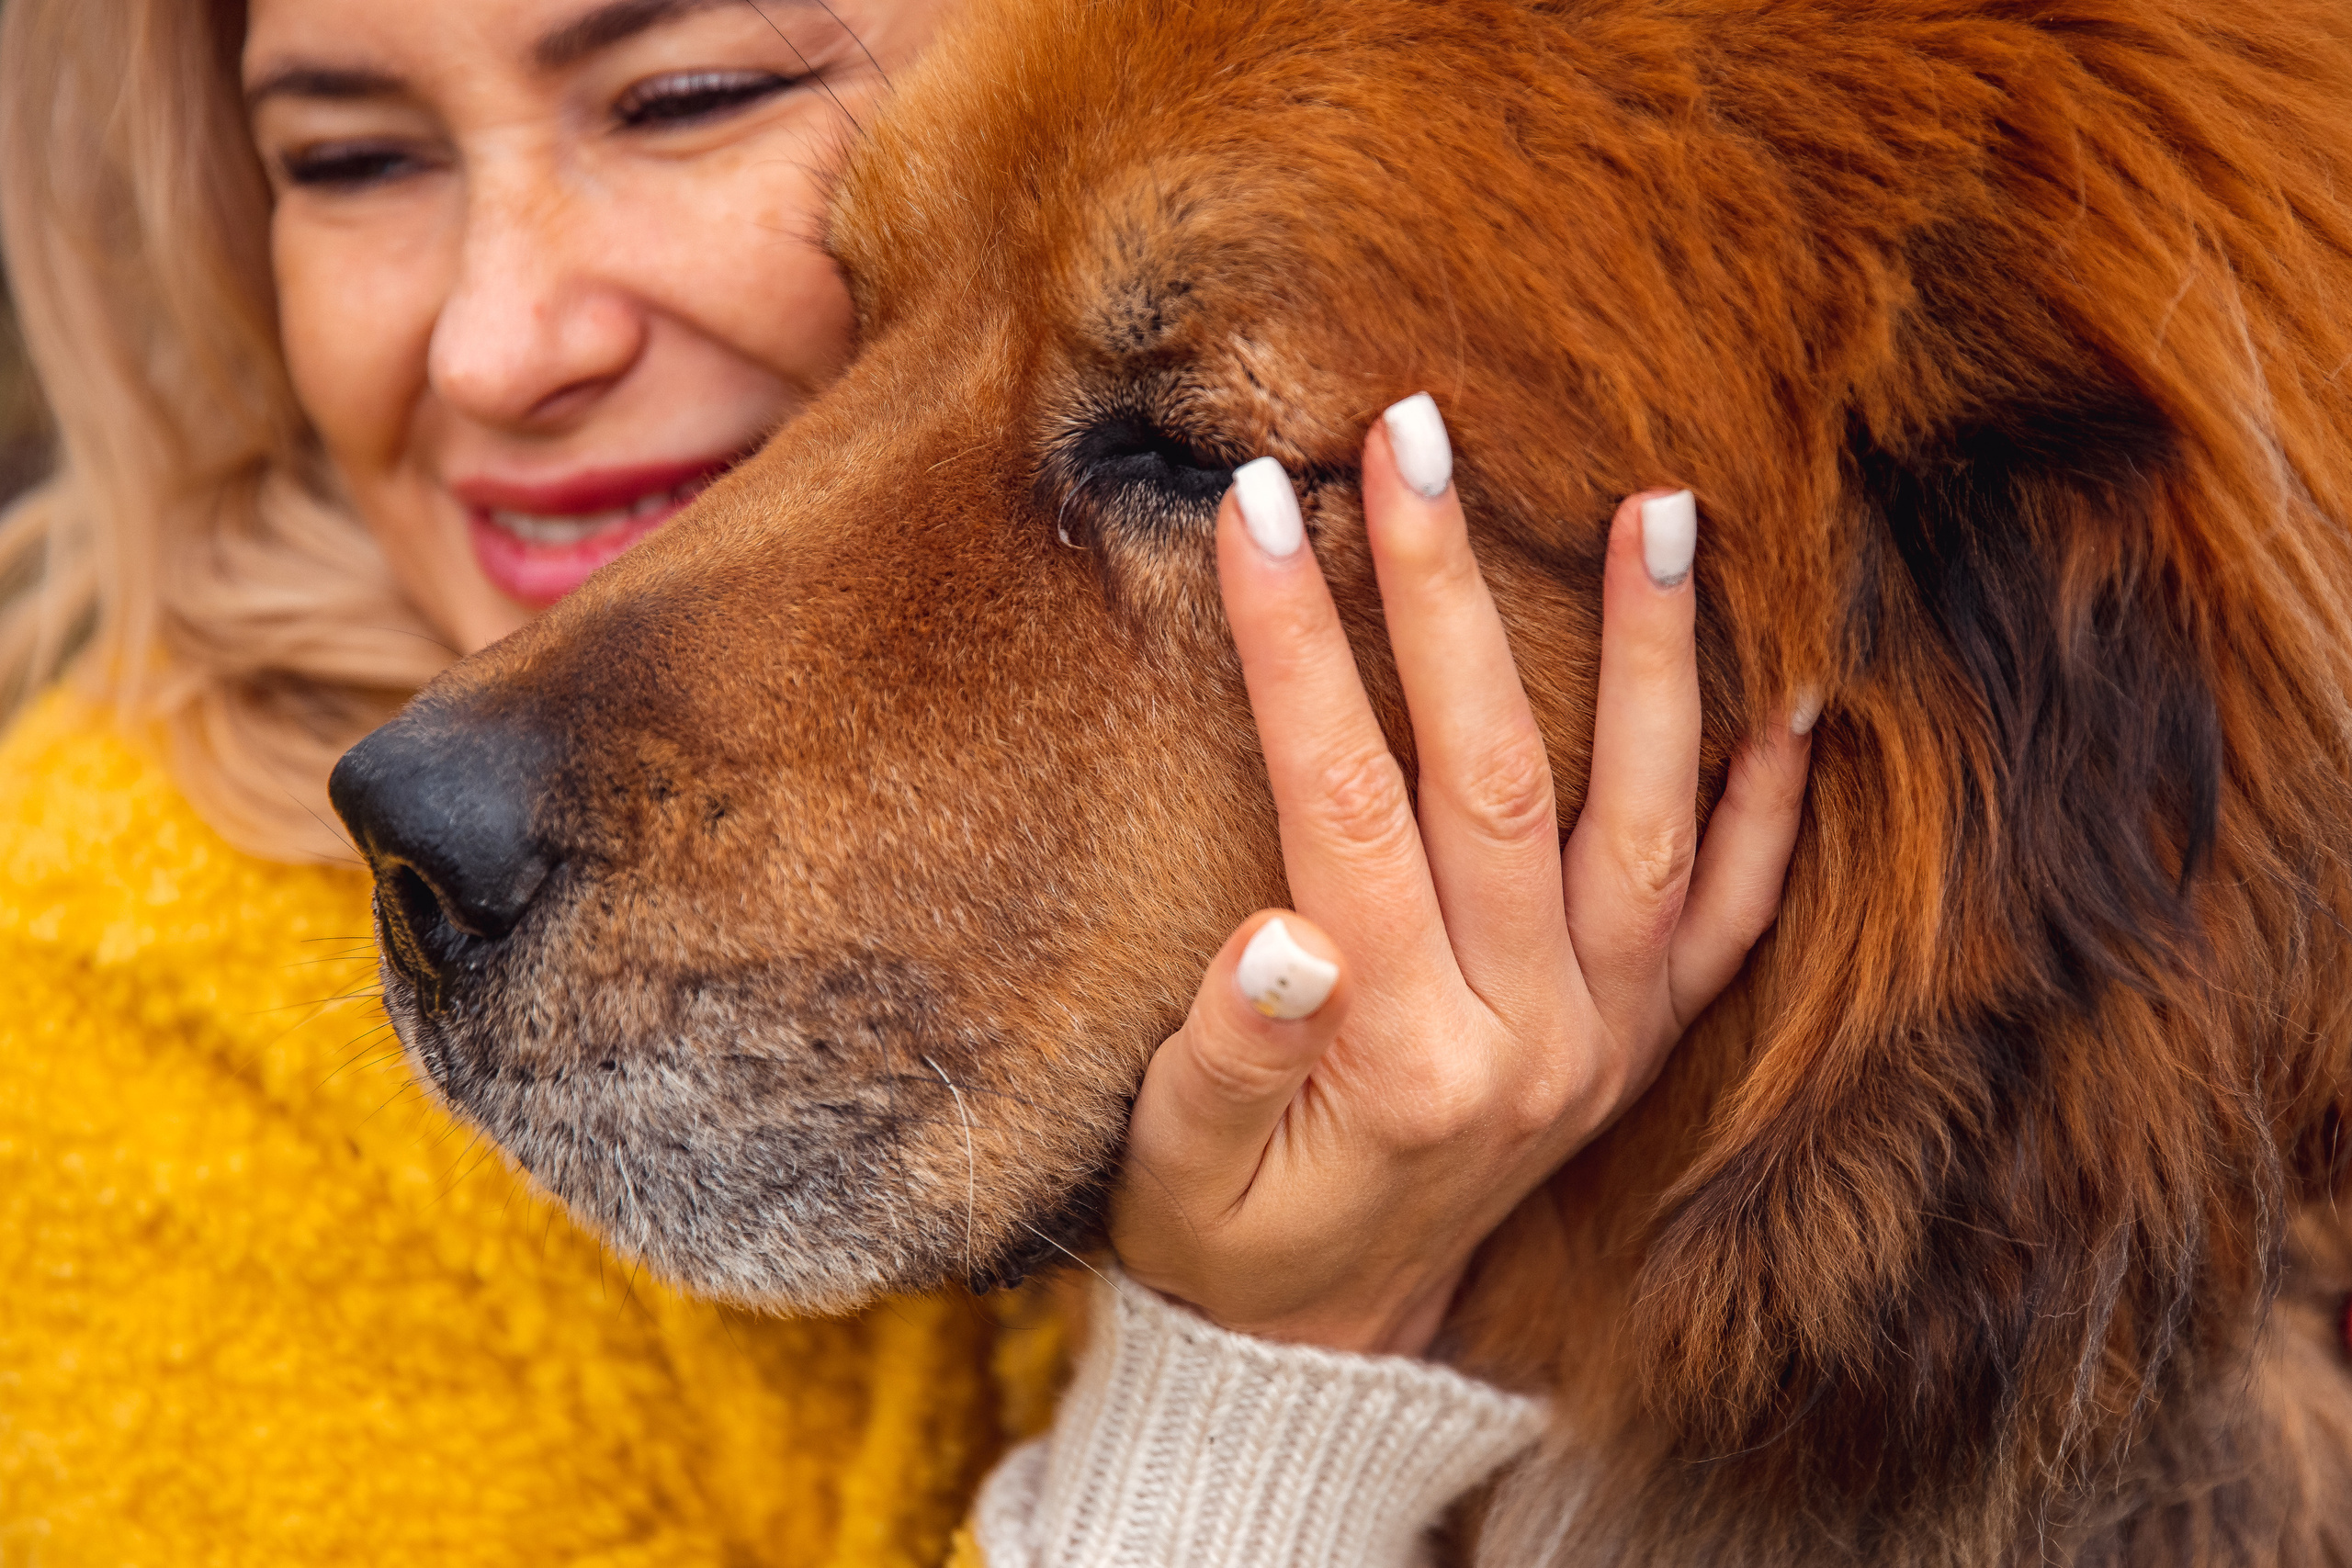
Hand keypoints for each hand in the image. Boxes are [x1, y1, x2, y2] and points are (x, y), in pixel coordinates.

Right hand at [1109, 394, 1815, 1356]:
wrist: (1337, 1338)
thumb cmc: (1232, 1232)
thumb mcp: (1178, 1163)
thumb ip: (1228, 1056)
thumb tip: (1279, 938)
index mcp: (1401, 1054)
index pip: (1341, 803)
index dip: (1296, 648)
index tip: (1260, 506)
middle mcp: (1534, 1033)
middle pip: (1495, 774)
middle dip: (1448, 591)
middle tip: (1413, 430)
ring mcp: (1610, 1034)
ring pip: (1645, 816)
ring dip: (1649, 658)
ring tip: (1657, 504)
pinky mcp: (1649, 1038)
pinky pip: (1731, 916)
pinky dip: (1768, 811)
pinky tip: (1790, 701)